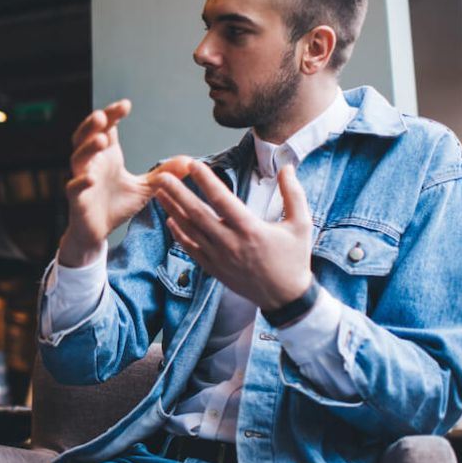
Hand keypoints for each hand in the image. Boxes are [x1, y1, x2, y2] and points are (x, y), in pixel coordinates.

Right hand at [58, 99, 192, 266]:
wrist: (97, 233)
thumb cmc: (115, 205)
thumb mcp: (145, 189)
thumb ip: (163, 174)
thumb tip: (189, 162)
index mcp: (107, 156)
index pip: (106, 128)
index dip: (112, 115)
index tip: (126, 105)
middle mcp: (92, 163)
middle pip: (85, 137)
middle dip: (93, 125)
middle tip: (104, 116)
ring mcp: (82, 180)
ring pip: (78, 158)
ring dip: (88, 148)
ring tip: (102, 139)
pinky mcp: (77, 200)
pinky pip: (74, 187)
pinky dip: (81, 182)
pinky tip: (91, 178)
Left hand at [153, 161, 313, 310]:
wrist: (285, 297)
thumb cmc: (294, 259)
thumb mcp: (301, 224)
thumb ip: (293, 194)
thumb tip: (287, 167)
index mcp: (250, 230)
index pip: (222, 199)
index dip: (205, 181)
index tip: (193, 165)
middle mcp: (230, 243)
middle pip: (197, 214)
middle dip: (177, 193)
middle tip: (163, 176)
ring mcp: (219, 257)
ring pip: (189, 230)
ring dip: (173, 210)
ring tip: (160, 192)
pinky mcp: (213, 269)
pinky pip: (191, 249)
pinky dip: (179, 234)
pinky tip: (170, 220)